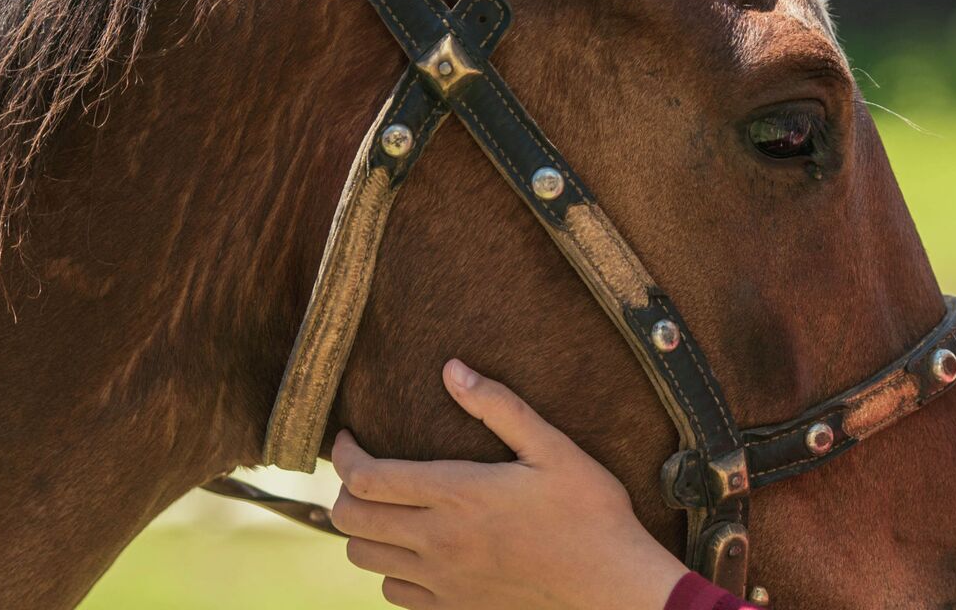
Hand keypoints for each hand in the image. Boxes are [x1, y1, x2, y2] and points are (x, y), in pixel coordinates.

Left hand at [330, 359, 689, 609]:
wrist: (612, 583)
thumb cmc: (590, 511)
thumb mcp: (553, 449)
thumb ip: (499, 406)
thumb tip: (452, 369)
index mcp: (458, 493)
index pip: (366, 478)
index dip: (343, 454)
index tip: (348, 438)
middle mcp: (439, 540)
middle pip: (349, 519)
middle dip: (344, 491)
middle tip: (365, 472)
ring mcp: (443, 580)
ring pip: (363, 558)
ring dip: (364, 531)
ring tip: (387, 510)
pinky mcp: (454, 608)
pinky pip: (393, 592)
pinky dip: (391, 569)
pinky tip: (416, 551)